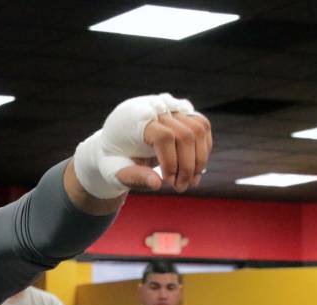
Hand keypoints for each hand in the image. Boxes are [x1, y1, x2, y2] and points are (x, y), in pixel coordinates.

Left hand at [74, 93, 210, 197]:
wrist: (113, 140)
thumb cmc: (113, 157)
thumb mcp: (114, 170)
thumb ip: (133, 177)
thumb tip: (157, 184)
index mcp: (134, 117)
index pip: (164, 136)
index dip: (171, 162)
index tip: (168, 182)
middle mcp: (155, 106)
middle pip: (186, 134)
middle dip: (187, 165)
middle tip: (181, 187)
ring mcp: (170, 105)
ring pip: (199, 128)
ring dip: (199, 158)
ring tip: (190, 181)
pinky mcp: (182, 109)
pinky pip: (201, 126)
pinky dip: (203, 148)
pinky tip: (195, 168)